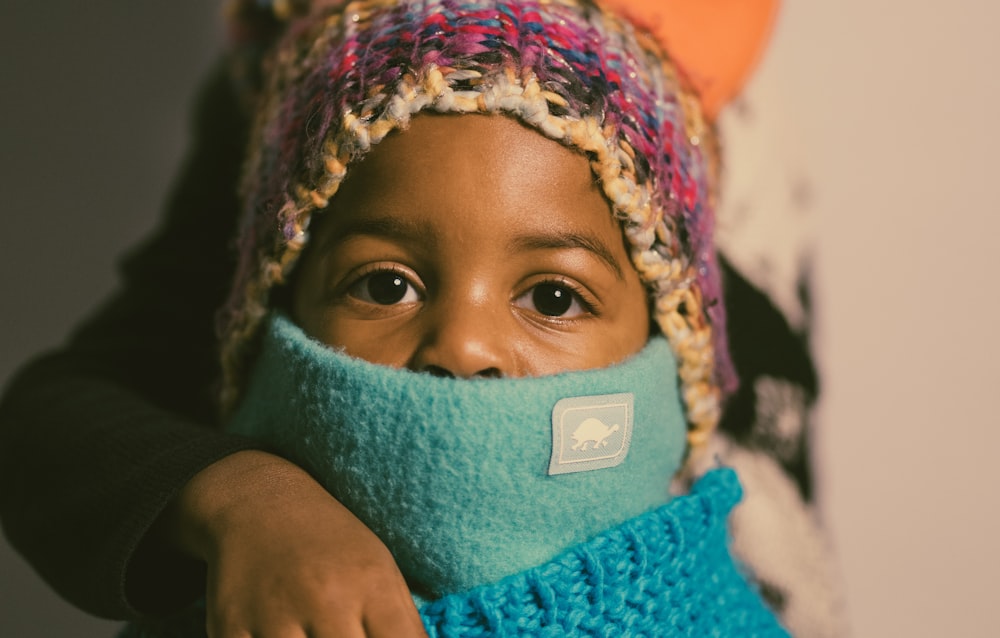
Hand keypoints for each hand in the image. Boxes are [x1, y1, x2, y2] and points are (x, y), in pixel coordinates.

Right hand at [163, 450, 427, 636]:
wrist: (260, 505)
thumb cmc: (331, 546)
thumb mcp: (380, 571)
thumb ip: (402, 625)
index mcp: (372, 584)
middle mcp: (326, 598)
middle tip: (346, 637)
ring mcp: (276, 614)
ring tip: (311, 634)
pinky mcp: (230, 626)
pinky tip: (281, 635)